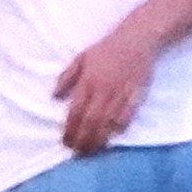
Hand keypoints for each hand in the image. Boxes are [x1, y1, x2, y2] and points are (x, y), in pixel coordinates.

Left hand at [51, 31, 158, 155]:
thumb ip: (67, 77)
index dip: (70, 129)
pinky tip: (114, 138)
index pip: (75, 111)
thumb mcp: (81, 58)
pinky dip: (120, 128)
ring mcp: (120, 93)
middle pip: (91, 121)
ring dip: (99, 139)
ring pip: (108, 122)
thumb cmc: (106, 49)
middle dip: (83, 140)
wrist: (136, 39)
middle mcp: (103, 90)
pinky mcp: (136, 94)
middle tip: (78, 153)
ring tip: (93, 150)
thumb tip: (54, 96)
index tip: (66, 142)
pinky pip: (128, 116)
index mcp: (88, 81)